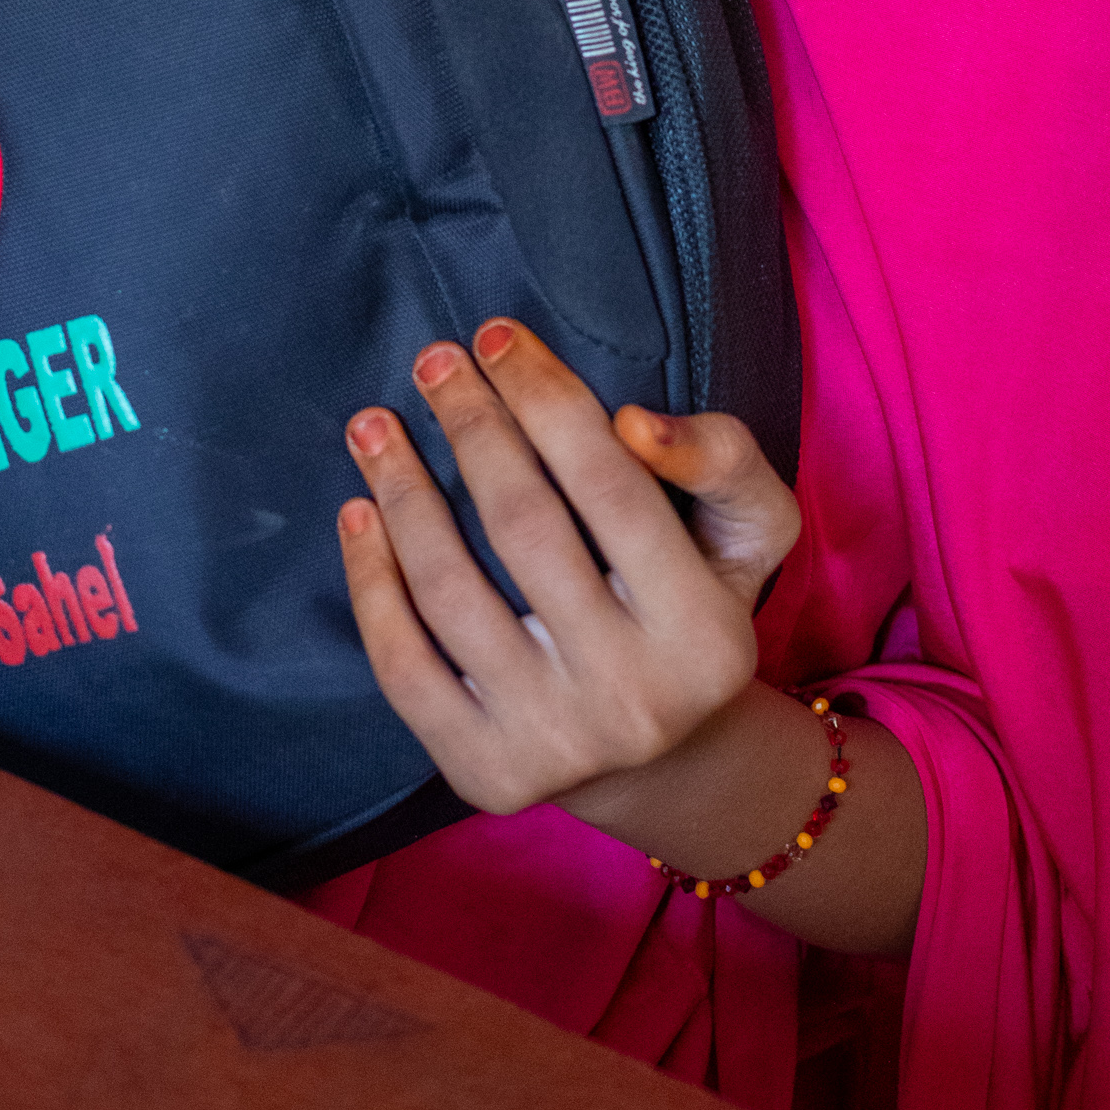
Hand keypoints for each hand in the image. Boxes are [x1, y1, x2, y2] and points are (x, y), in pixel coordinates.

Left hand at [336, 317, 799, 820]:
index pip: (611, 485)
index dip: (546, 398)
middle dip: (470, 426)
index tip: (499, 337)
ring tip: (373, 426)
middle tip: (433, 361)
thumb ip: (724, 461)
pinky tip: (359, 513)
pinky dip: (370, 581)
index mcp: (704, 633)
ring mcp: (552, 743)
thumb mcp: (750, 533)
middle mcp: (631, 696)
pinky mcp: (484, 771)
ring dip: (401, 491)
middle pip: (524, 526)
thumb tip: (631, 422)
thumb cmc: (694, 612)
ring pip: (451, 591)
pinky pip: (403, 666)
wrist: (661, 758)